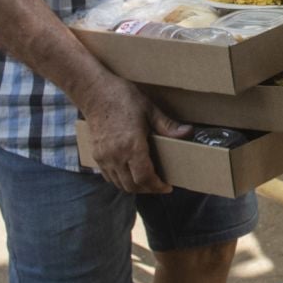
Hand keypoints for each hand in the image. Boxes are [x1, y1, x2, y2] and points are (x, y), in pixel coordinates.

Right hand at [80, 74, 190, 193]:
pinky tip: (130, 174)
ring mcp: (104, 157)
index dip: (157, 186)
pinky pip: (109, 177)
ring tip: (148, 181)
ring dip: (135, 187)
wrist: (94, 92)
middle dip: (148, 189)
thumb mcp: (149, 109)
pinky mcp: (96, 155)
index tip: (167, 187)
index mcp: (131, 146)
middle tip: (160, 185)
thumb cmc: (123, 98)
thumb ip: (167, 126)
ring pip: (120, 184)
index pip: (144, 178)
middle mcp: (116, 156)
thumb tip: (188, 132)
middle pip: (132, 186)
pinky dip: (121, 180)